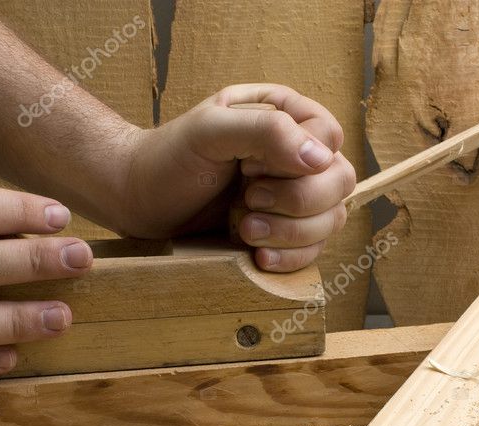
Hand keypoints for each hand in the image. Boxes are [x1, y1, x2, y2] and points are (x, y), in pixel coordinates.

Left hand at [119, 84, 355, 271]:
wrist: (138, 200)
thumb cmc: (169, 157)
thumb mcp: (210, 130)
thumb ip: (266, 132)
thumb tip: (322, 159)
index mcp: (286, 115)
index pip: (330, 139)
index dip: (297, 162)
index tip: (248, 169)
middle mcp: (297, 154)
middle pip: (340, 181)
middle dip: (297, 202)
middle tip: (248, 202)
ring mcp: (294, 195)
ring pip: (332, 219)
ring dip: (292, 233)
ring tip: (245, 231)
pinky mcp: (285, 232)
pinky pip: (315, 249)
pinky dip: (291, 257)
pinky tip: (258, 255)